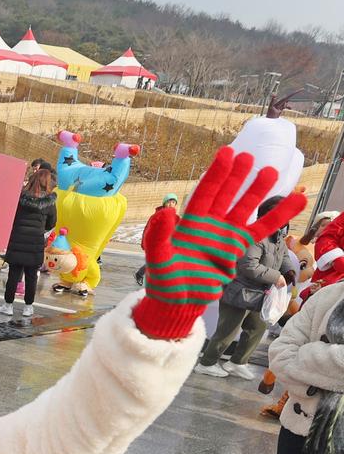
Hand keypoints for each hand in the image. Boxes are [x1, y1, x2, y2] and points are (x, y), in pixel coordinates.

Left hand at [134, 146, 306, 339]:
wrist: (179, 300)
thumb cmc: (164, 278)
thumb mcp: (157, 257)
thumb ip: (159, 235)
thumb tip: (166, 211)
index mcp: (190, 221)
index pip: (205, 192)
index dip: (216, 173)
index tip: (227, 153)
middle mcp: (209, 224)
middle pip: (226, 194)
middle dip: (236, 176)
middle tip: (249, 155)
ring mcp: (225, 234)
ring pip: (245, 208)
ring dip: (257, 191)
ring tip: (272, 171)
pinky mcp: (238, 248)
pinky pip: (261, 229)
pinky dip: (278, 216)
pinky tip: (297, 200)